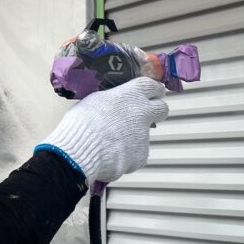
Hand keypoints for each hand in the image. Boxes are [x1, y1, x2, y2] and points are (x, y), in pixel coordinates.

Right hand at [37, 77, 168, 184]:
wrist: (81, 150)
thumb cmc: (82, 123)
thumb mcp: (96, 100)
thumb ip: (113, 101)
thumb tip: (116, 107)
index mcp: (131, 95)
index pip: (153, 86)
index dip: (154, 90)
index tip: (154, 93)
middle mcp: (143, 113)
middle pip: (162, 109)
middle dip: (156, 111)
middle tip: (143, 116)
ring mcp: (144, 135)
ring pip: (143, 135)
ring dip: (131, 138)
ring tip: (108, 143)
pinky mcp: (142, 155)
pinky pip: (135, 154)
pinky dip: (125, 156)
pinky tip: (109, 155)